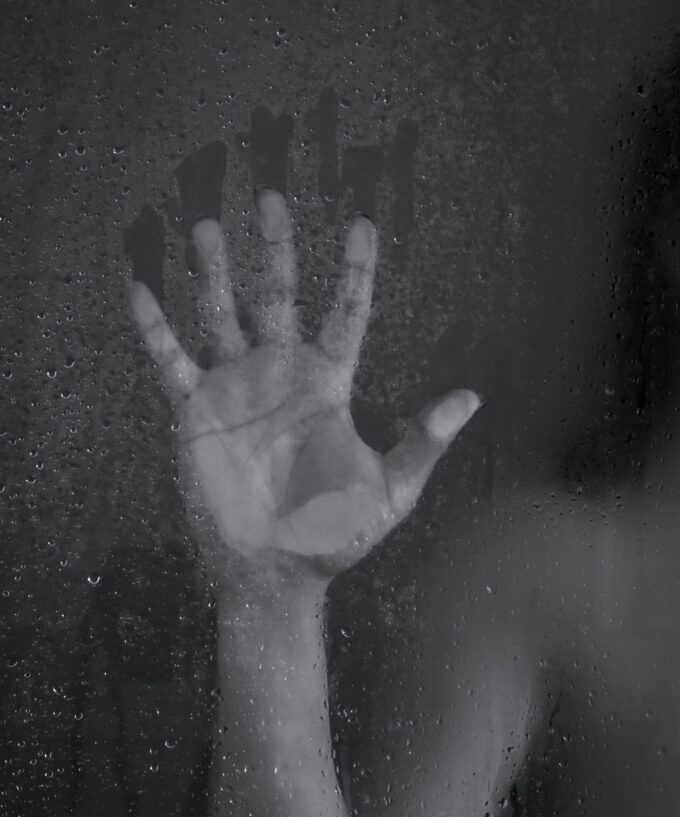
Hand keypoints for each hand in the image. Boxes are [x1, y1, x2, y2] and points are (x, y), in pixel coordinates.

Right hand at [128, 189, 479, 582]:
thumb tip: (471, 397)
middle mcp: (280, 376)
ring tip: (208, 225)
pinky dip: (154, 329)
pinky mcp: (195, 413)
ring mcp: (235, 390)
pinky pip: (170, 360)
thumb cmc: (336, 535)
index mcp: (328, 385)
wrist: (275, 572)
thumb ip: (423, 441)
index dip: (354, 271)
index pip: (344, 313)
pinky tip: (140, 288)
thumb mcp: (390, 490)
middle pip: (276, 297)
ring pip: (221, 315)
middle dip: (275, 248)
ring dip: (213, 272)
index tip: (360, 223)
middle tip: (271, 195)